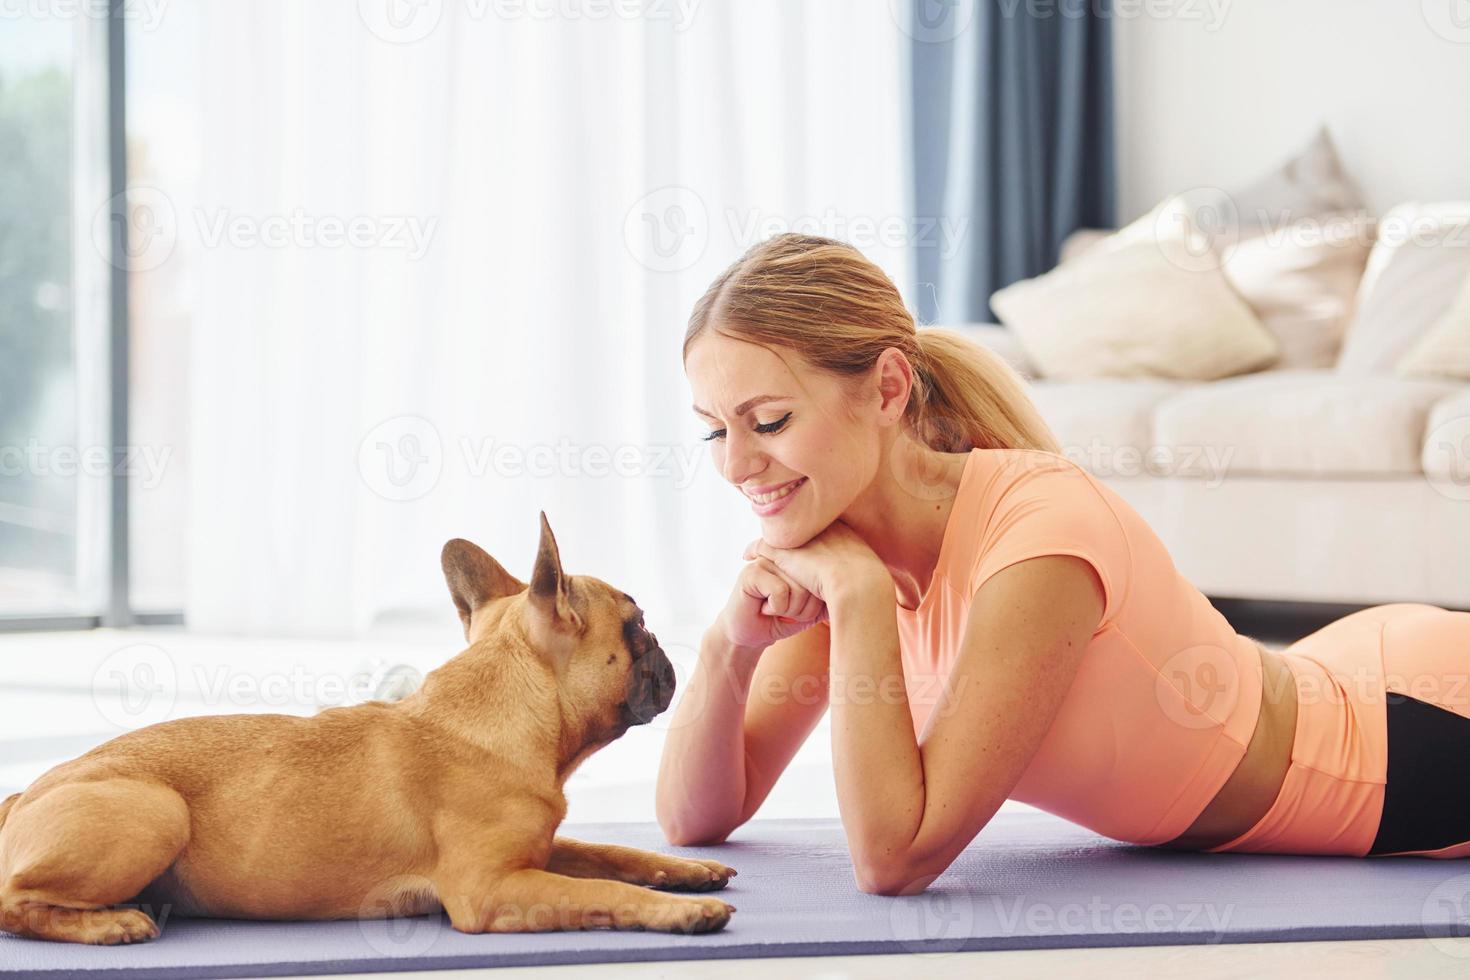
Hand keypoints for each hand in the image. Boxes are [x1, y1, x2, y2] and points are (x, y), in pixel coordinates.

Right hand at [713, 555, 829, 652]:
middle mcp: (785, 555)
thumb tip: (857, 592)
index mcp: (801, 558)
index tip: (802, 610)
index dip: (817, 601)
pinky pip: (780, 592)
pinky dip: (776, 608)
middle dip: (804, 609)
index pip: (825, 576)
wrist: (751, 636)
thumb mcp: (812, 608)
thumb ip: (830, 597)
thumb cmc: (782, 620)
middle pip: (813, 583)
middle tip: (787, 612)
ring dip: (790, 610)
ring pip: (798, 588)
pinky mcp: (751, 572)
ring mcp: (767, 560)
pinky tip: (764, 608)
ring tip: (776, 610)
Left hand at [741, 519, 886, 605]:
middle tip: (778, 538)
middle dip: (789, 532)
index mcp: (844, 530)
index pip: (820, 526)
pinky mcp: (785, 551)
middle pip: (798, 525)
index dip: (810, 535)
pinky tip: (747, 555)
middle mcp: (822, 527)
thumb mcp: (868, 574)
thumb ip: (860, 573)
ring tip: (757, 548)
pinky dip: (754, 550)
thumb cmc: (868, 586)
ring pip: (780, 534)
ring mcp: (803, 537)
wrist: (858, 585)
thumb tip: (864, 582)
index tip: (804, 542)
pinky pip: (763, 546)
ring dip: (769, 542)